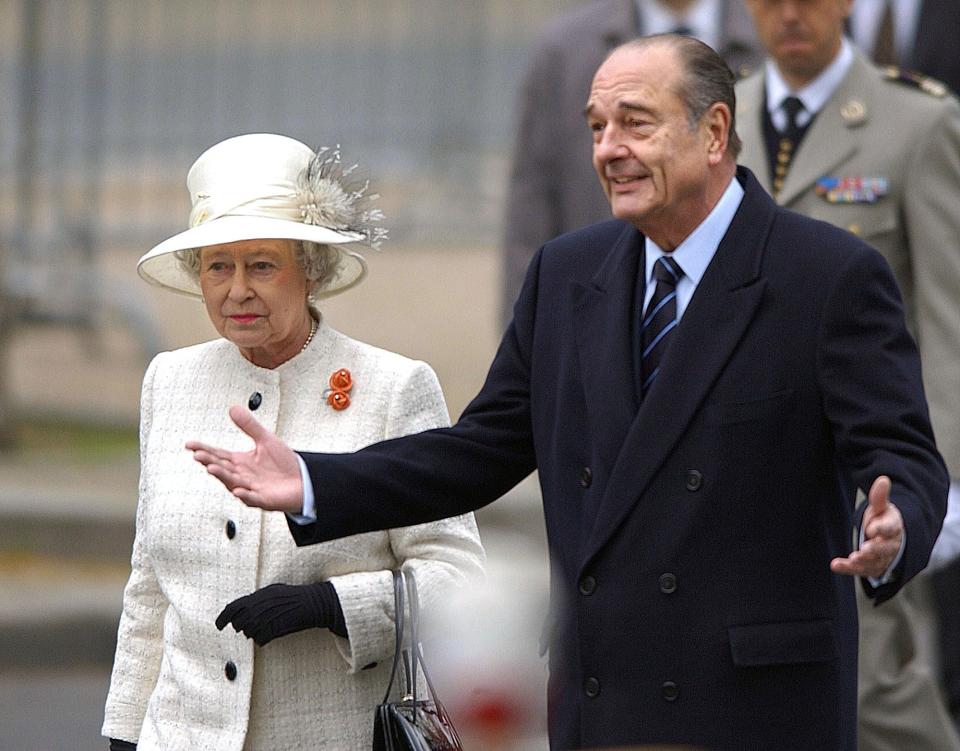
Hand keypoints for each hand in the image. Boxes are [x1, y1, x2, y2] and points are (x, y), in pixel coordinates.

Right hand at [186, 405, 302, 511]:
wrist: (303, 480)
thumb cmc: (283, 463)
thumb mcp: (265, 439)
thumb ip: (249, 426)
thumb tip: (233, 408)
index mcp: (240, 462)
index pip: (218, 455)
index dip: (204, 449)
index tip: (190, 444)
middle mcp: (242, 475)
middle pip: (222, 468)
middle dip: (209, 462)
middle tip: (198, 455)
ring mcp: (251, 488)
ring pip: (233, 482)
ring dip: (222, 476)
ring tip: (212, 469)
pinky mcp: (263, 499)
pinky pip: (252, 498)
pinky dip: (245, 495)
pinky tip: (238, 490)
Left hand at [216, 582, 335, 645]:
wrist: (311, 603)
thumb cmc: (293, 596)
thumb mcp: (273, 591)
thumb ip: (257, 599)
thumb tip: (243, 607)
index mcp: (258, 596)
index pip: (232, 608)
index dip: (222, 618)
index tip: (218, 626)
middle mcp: (259, 607)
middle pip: (239, 623)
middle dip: (241, 627)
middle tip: (248, 627)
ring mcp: (266, 618)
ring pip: (249, 633)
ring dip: (254, 633)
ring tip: (264, 628)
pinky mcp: (274, 629)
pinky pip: (261, 640)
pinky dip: (263, 640)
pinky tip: (270, 635)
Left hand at [831, 475, 903, 579]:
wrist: (890, 540)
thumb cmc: (883, 521)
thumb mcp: (882, 508)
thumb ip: (879, 497)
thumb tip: (883, 479)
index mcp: (893, 528)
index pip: (890, 528)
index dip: (881, 529)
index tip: (872, 529)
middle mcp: (890, 546)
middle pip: (884, 549)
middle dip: (874, 550)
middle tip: (864, 550)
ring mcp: (882, 558)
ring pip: (874, 562)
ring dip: (863, 562)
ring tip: (853, 559)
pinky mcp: (872, 568)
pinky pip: (861, 570)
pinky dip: (848, 569)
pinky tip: (835, 565)